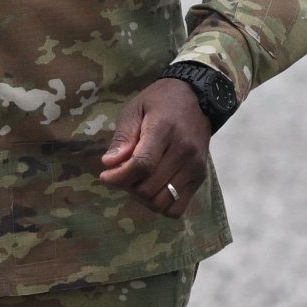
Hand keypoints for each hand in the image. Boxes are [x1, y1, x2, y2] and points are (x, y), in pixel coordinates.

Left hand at [98, 77, 212, 216]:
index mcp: (164, 130)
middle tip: (122, 175)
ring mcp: (195, 166)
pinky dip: (161, 205)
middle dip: (128, 187)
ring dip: (143, 198)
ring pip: (162, 201)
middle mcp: (183, 151)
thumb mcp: (134, 110)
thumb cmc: (160, 102)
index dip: (119, 177)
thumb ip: (123, 137)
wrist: (198, 99)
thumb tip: (109, 164)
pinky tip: (154, 190)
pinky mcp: (200, 177)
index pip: (142, 165)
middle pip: (149, 187)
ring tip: (138, 182)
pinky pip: (178, 208)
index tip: (105, 176)